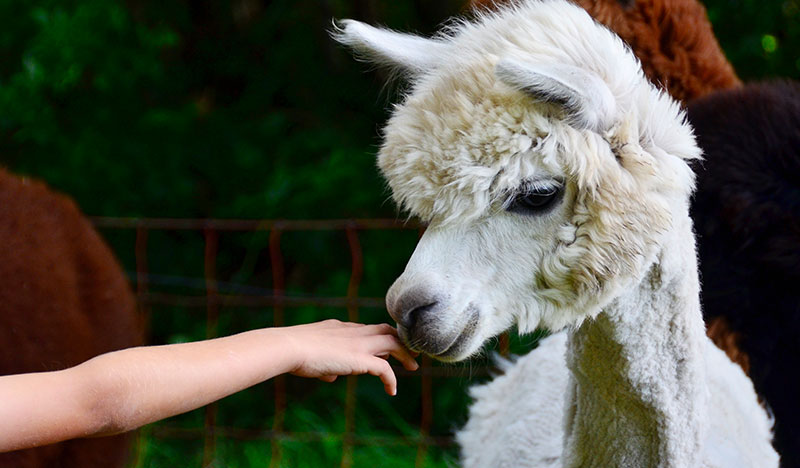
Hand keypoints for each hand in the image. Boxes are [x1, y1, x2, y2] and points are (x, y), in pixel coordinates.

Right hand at [280, 320, 417, 394]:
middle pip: (385, 330)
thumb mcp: (312, 356)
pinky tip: (392, 391)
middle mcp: (353, 331)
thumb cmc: (293, 353)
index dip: (379, 339)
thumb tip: (331, 376)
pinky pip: (385, 368)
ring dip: (404, 354)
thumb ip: (325, 364)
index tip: (386, 350)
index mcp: (341, 327)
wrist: (289, 347)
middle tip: (410, 352)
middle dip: (399, 340)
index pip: (368, 329)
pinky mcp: (360, 358)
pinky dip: (391, 379)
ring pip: (392, 342)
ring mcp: (358, 343)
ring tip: (412, 367)